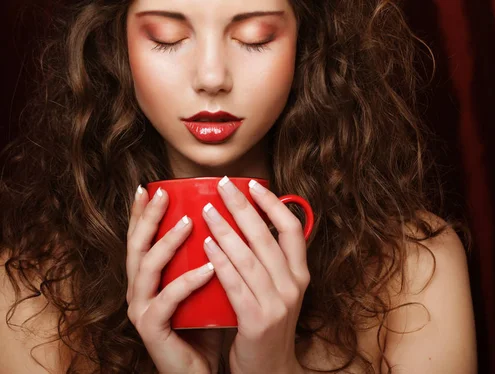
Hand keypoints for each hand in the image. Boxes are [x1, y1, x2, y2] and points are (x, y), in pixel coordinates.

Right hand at [126, 186, 223, 373]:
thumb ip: (215, 257)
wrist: (207, 369)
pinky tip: (210, 267)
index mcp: (152, 278)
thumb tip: (239, 222)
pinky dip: (188, 281)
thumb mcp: (212, 284)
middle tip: (162, 194)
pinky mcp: (152, 329)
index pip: (144, 239)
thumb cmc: (210, 323)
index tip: (153, 186)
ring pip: (147, 268)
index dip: (144, 213)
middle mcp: (141, 290)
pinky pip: (168, 301)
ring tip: (188, 222)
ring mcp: (143, 309)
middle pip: (136, 246)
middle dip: (147, 217)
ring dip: (167, 242)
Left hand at [201, 177, 308, 373]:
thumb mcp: (278, 292)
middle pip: (266, 236)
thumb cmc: (266, 326)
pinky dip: (220, 260)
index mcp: (300, 275)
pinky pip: (234, 283)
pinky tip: (206, 244)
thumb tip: (251, 224)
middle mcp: (293, 286)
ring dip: (225, 228)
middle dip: (242, 207)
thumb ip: (271, 262)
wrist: (268, 371)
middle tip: (223, 185)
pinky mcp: (257, 321)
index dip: (273, 204)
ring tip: (207, 209)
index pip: (292, 229)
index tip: (253, 185)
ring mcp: (277, 304)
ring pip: (248, 256)